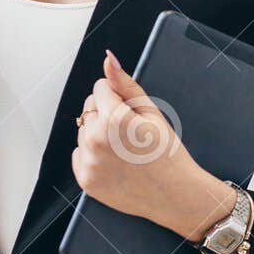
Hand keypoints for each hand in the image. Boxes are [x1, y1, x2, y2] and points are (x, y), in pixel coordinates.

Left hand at [71, 50, 234, 239]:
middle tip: (130, 134)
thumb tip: (108, 60)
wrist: (174, 193)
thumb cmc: (167, 153)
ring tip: (124, 150)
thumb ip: (125, 84)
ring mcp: (88, 162)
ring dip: (98, 135)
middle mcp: (96, 139)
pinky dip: (92, 156)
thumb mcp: (151, 112)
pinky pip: (79, 154)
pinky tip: (115, 163)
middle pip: (88, 108)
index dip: (118, 98)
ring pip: (83, 131)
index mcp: (113, 118)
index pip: (99, 88)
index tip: (133, 115)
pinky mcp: (85, 179)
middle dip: (105, 114)